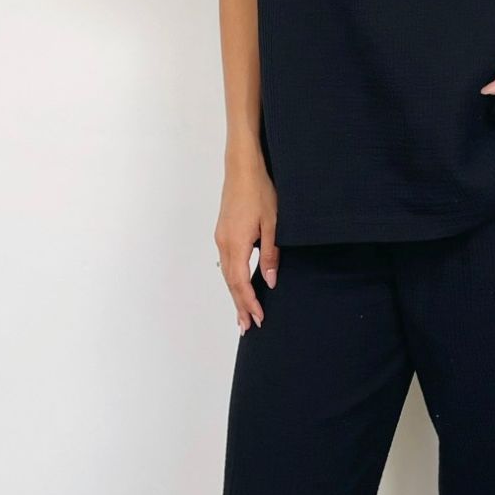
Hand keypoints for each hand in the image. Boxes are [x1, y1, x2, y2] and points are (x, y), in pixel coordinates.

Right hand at [216, 154, 279, 333]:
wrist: (242, 167)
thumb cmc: (260, 191)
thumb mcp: (273, 224)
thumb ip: (270, 254)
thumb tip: (269, 281)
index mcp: (236, 244)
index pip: (241, 282)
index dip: (250, 302)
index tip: (259, 319)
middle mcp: (224, 243)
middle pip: (230, 283)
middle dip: (239, 306)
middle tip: (247, 327)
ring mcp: (221, 237)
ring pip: (226, 274)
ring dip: (235, 295)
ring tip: (242, 314)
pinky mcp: (223, 232)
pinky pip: (226, 263)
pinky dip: (233, 279)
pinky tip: (238, 286)